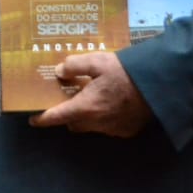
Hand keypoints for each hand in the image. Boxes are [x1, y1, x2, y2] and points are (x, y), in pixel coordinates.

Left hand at [28, 52, 153, 137]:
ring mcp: (113, 129)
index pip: (57, 117)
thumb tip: (59, 72)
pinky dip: (104, 119)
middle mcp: (97, 123)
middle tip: (68, 100)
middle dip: (67, 115)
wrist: (160, 84)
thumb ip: (75, 66)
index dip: (43, 119)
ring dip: (87, 116)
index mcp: (86, 107)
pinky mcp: (127, 131)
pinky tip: (111, 104)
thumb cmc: (126, 72)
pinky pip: (108, 128)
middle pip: (73, 123)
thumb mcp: (97, 61)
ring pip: (91, 127)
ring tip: (91, 99)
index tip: (33, 119)